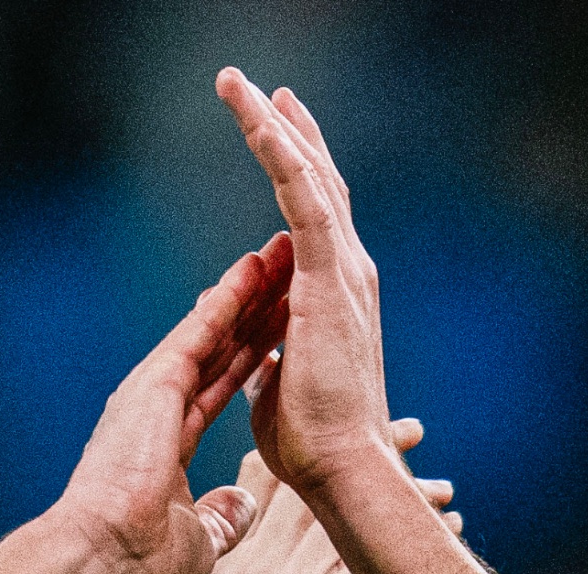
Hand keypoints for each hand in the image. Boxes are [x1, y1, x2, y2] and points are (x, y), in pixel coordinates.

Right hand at [47, 232, 289, 573]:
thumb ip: (221, 518)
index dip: (248, 358)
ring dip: (247, 293)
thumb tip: (243, 507)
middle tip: (284, 273)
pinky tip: (253, 269)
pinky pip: (201, 332)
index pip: (218, 387)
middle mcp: (158, 408)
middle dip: (252, 312)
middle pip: (218, 349)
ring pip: (212, 331)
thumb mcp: (198, 539)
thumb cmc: (140, 559)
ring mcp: (154, 392)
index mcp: (166, 442)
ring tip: (278, 255)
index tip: (274, 330)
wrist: (103, 554)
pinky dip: (228, 300)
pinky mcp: (156, 383)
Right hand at [199, 430, 451, 573]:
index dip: (306, 444)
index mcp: (231, 563)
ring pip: (353, 513)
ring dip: (405, 494)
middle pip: (314, 483)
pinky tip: (448, 525)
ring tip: (442, 488)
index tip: (343, 425)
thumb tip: (307, 547)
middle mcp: (256, 564)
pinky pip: (377, 554)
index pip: (262, 476)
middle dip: (365, 451)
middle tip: (408, 429)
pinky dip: (416, 535)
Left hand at [215, 72, 397, 505]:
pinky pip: (305, 197)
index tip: (276, 136)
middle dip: (289, 133)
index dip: (296, 174)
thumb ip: (268, 361)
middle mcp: (346, 275)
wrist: (343, 471)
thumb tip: (251, 355)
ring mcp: (343, 273)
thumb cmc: (314, 448)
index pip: (313, 220)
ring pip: (308, 178)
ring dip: (274, 128)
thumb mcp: (276, 392)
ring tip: (241, 87)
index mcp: (333, 299)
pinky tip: (261, 117)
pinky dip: (283, 154)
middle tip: (265, 90)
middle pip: (317, 184)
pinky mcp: (330, 278)